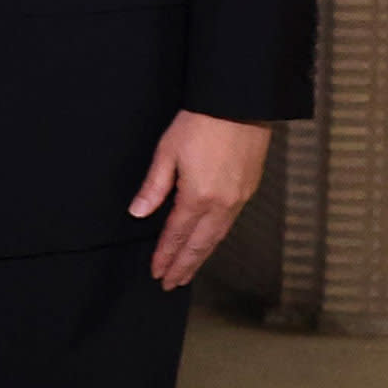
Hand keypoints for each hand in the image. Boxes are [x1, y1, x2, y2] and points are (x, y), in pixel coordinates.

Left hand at [130, 109, 272, 289]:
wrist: (240, 104)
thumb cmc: (200, 122)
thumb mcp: (167, 151)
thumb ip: (154, 186)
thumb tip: (138, 213)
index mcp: (198, 196)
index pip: (177, 234)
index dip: (165, 255)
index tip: (156, 273)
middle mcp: (222, 204)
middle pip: (200, 244)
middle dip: (184, 266)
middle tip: (171, 284)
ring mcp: (239, 199)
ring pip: (217, 237)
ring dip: (201, 257)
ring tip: (187, 272)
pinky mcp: (249, 190)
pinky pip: (229, 224)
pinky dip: (216, 240)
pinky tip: (209, 243)